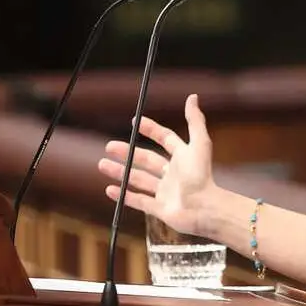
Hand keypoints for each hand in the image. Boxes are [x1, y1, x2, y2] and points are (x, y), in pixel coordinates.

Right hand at [97, 93, 215, 237]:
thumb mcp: (199, 144)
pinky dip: (123, 195)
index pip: (165, 138)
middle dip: (127, 152)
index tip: (134, 121)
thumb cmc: (202, 176)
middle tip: (108, 146)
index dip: (151, 129)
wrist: (204, 208)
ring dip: (120, 172)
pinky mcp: (160, 208)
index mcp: (182, 157)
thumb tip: (192, 97)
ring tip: (102, 164)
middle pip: (146, 160)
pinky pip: (138, 201)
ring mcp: (165, 192)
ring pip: (138, 180)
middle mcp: (173, 174)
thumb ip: (195, 121)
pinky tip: (109, 189)